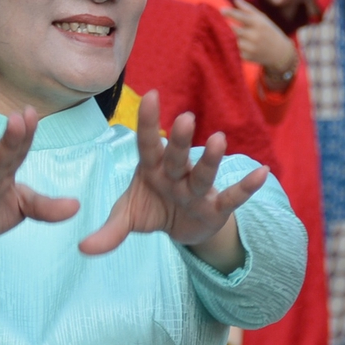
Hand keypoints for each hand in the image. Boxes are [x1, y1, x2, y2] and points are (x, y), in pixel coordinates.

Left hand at [81, 92, 270, 262]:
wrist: (179, 228)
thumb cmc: (152, 209)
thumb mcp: (128, 218)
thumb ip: (109, 231)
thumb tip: (82, 249)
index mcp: (152, 169)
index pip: (148, 144)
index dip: (149, 123)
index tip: (151, 95)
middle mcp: (176, 175)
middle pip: (177, 156)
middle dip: (180, 140)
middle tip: (185, 117)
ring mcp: (197, 190)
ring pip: (203, 173)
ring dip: (211, 159)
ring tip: (219, 139)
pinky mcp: (215, 208)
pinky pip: (232, 197)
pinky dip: (246, 187)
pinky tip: (262, 172)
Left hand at [222, 0, 298, 74]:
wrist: (280, 52)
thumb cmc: (269, 31)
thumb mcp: (262, 19)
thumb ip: (247, 9)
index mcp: (258, 24)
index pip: (241, 16)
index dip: (230, 13)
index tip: (221, 10)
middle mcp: (254, 35)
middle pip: (235, 29)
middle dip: (238, 29)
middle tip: (248, 31)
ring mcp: (251, 47)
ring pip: (237, 40)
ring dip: (241, 40)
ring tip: (253, 41)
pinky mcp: (248, 57)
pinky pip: (238, 50)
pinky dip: (243, 49)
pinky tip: (253, 49)